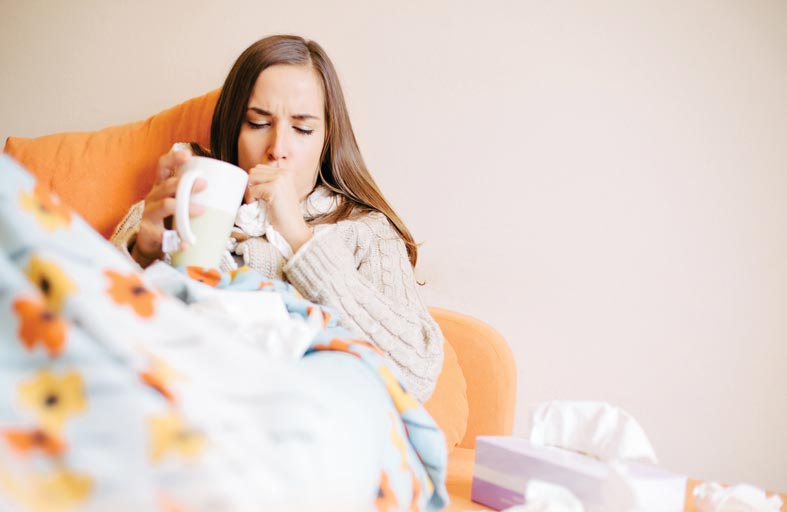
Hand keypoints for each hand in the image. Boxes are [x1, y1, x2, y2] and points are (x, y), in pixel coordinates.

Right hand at [132, 150, 205, 265]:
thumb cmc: (170, 219)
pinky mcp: (149, 232)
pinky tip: (187, 244)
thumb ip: (197, 197)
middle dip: (185, 183)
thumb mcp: (180, 203)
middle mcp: (153, 197)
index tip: (188, 155)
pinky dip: (177, 240)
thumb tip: (232, 193)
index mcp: (161, 187)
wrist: (150, 243)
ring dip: (183, 207)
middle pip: (166, 185)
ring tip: (201, 210)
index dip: (173, 159)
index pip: (164, 167)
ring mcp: (149, 214)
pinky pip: (163, 236)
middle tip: (204, 184)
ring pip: (164, 206)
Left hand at [245, 164, 311, 251]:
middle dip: (250, 185)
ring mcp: (279, 179)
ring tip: (255, 202)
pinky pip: (252, 190)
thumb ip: (268, 182)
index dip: (254, 182)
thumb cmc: (284, 214)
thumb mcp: (278, 193)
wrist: (293, 228)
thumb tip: (247, 179)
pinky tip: (257, 206)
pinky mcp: (274, 188)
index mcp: (285, 172)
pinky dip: (250, 199)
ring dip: (249, 191)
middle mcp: (283, 173)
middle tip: (254, 199)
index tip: (257, 195)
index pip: (260, 169)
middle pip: (254, 171)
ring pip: (251, 178)